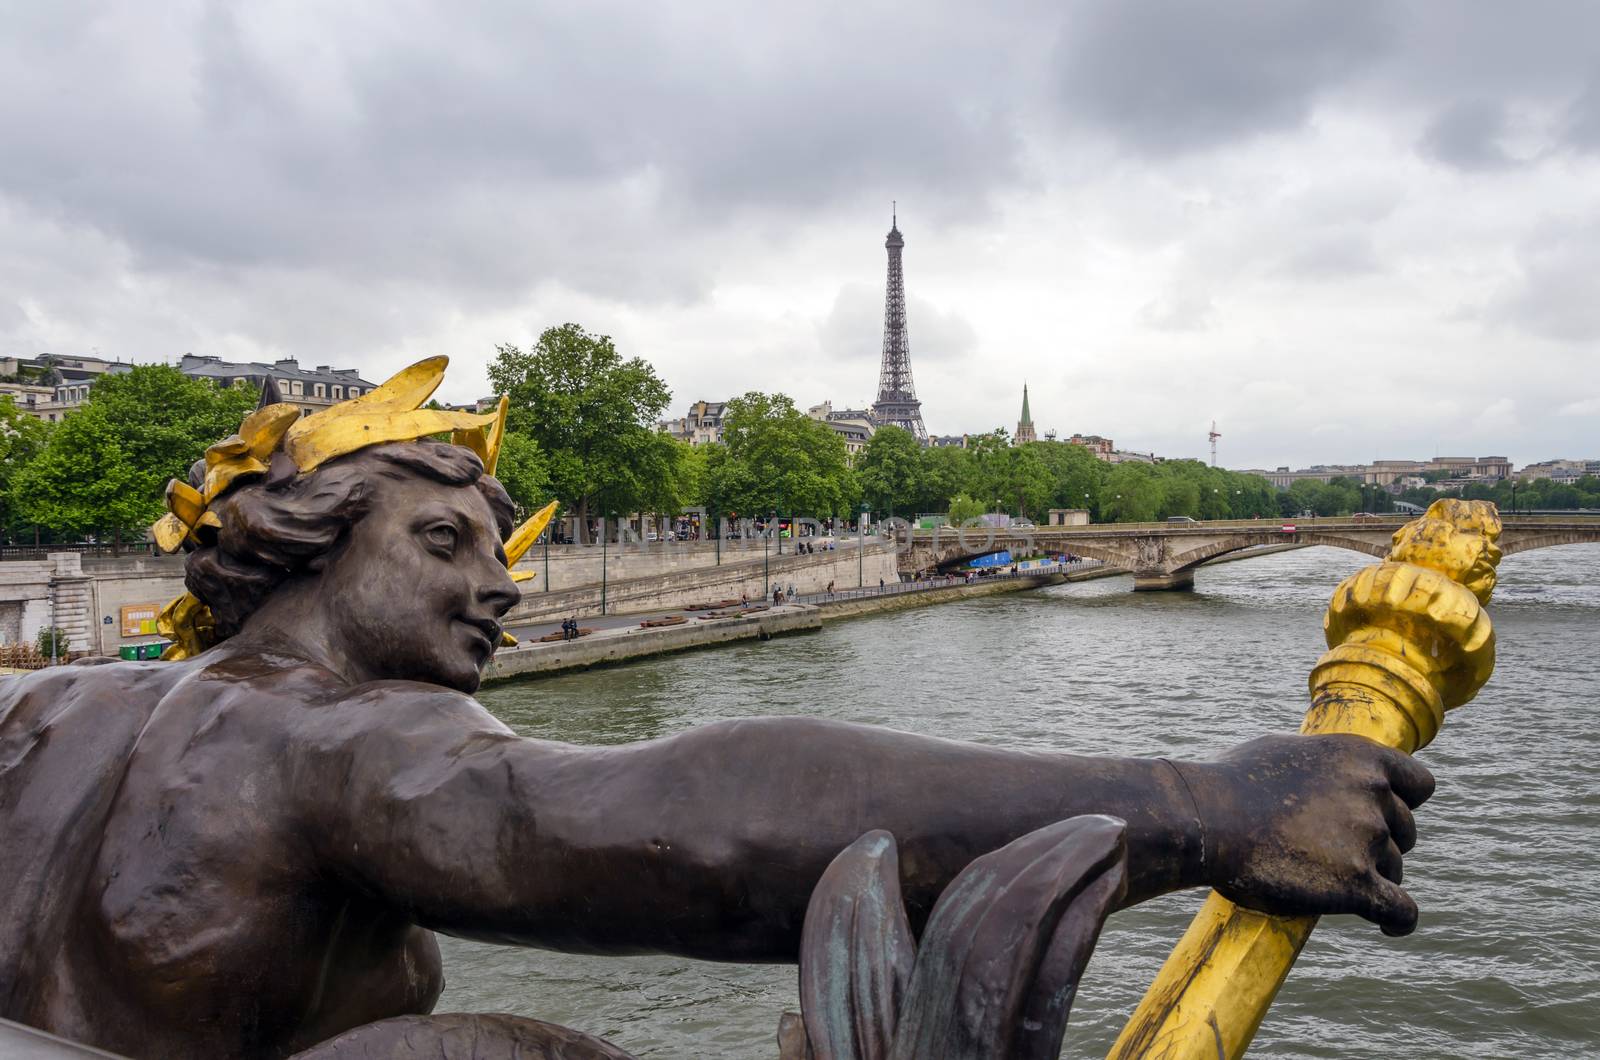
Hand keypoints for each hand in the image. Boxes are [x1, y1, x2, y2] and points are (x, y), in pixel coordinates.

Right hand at [1182, 734, 1434, 935]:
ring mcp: (1368, 838)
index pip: (1419, 784)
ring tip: (1333, 882)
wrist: (1206, 818)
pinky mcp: (1357, 883)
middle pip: (1405, 830)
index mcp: (1359, 757)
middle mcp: (1372, 792)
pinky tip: (1387, 925)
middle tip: (1340, 851)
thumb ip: (1320, 765)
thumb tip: (1323, 774)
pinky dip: (1398, 920)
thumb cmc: (1229, 783)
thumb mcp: (1282, 751)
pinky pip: (1401, 910)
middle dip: (1382, 842)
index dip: (1403, 803)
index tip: (1384, 815)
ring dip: (1375, 877)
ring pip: (1396, 869)